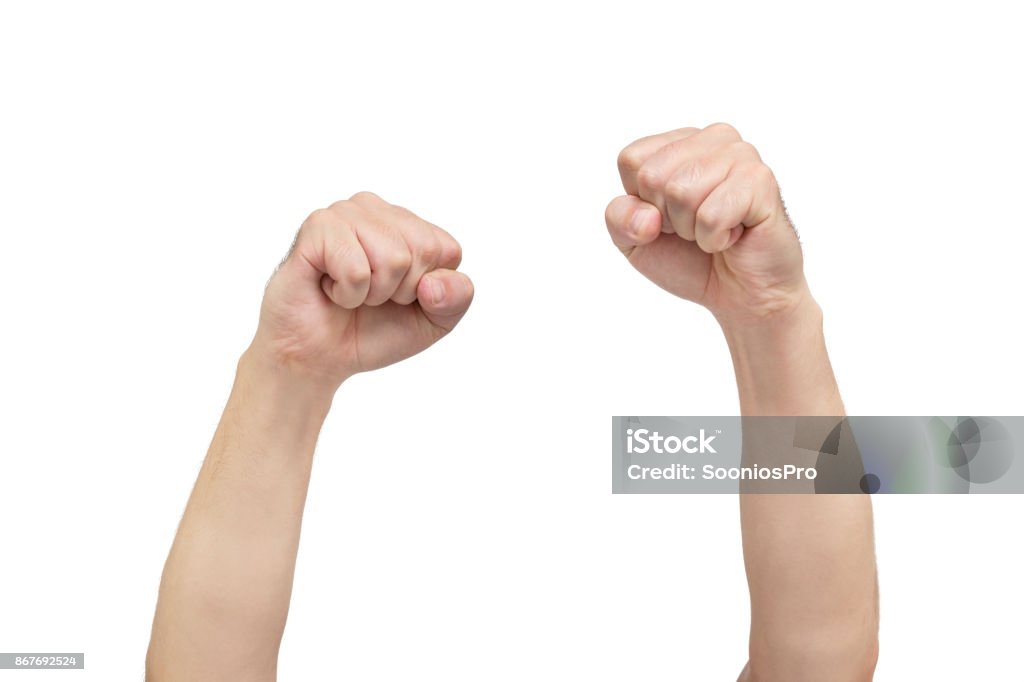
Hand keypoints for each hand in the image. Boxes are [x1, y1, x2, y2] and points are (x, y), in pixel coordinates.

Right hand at [250, 191, 472, 388]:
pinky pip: (357, 269)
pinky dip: (346, 294)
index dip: (427, 289)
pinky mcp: (318, 227)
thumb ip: (457, 299)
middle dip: (399, 291)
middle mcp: (378, 211)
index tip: (400, 298)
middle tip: (369, 296)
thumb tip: (435, 283)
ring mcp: (346, 213)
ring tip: (349, 290)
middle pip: (422, 252)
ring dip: (371, 294)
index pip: (447, 250)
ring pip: (393, 258)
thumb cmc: (373, 331)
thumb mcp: (433, 322)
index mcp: (409, 225)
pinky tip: (328, 288)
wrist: (318, 357)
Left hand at [606, 123, 809, 324]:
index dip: (642, 203)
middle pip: (652, 176)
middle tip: (695, 228)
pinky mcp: (761, 181)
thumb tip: (646, 216)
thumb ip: (619, 219)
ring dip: (692, 230)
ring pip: (681, 192)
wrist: (741, 294)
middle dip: (667, 218)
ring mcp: (740, 155)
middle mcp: (712, 139)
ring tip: (715, 230)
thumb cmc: (691, 260)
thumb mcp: (635, 242)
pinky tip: (734, 235)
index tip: (668, 218)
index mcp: (679, 143)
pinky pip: (711, 215)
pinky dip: (714, 240)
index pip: (631, 160)